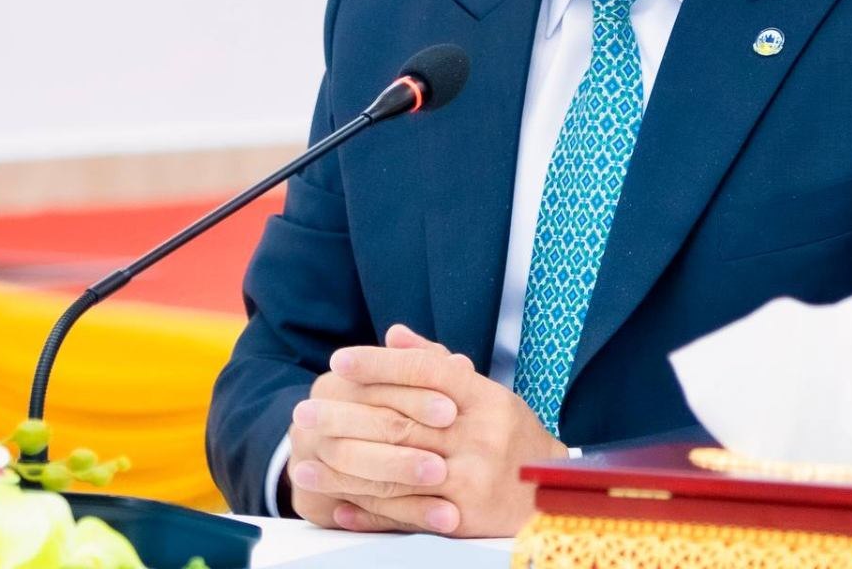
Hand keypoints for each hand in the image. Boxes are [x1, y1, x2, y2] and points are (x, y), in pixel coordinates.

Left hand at [287, 326, 566, 535]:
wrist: (547, 496)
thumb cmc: (509, 436)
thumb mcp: (483, 393)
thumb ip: (436, 364)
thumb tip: (394, 334)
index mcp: (486, 397)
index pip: (428, 372)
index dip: (382, 365)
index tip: (341, 360)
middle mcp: (481, 434)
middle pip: (404, 420)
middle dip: (349, 414)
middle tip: (305, 408)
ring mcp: (473, 476)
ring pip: (397, 468)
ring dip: (345, 467)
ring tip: (304, 460)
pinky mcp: (465, 516)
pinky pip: (406, 512)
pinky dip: (367, 509)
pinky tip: (336, 502)